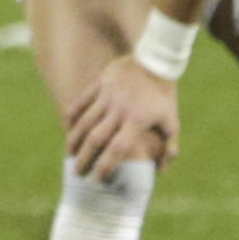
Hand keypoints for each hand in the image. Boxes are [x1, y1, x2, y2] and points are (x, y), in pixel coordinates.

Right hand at [65, 56, 180, 176]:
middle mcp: (119, 109)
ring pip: (84, 122)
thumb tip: (160, 171)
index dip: (106, 165)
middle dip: (84, 159)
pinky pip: (81, 102)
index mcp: (137, 120)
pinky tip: (67, 129)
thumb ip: (169, 147)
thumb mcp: (172, 121)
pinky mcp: (100, 83)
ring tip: (69, 155)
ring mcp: (107, 95)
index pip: (117, 149)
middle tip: (78, 173)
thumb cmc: (164, 95)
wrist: (156, 60)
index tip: (99, 179)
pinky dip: (72, 116)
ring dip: (74, 141)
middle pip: (95, 139)